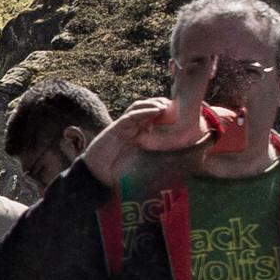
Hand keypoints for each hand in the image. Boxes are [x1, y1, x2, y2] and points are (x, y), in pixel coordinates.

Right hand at [79, 96, 212, 184]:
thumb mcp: (144, 167)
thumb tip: (180, 173)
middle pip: (147, 109)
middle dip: (161, 105)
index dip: (166, 114)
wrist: (98, 174)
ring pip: (139, 108)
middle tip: (175, 106)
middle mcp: (132, 128)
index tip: (180, 114)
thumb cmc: (118, 173)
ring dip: (153, 104)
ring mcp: (124, 127)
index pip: (154, 119)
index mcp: (139, 135)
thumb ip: (159, 166)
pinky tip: (156, 110)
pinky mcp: (117, 127)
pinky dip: (144, 111)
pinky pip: (131, 116)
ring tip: (166, 105)